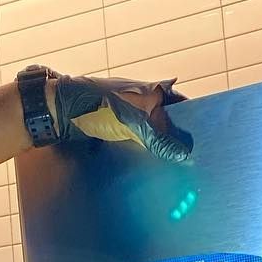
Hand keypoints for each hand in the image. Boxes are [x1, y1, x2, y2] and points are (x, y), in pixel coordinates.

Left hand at [49, 73, 191, 162]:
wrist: (58, 111)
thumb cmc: (95, 107)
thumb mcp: (132, 123)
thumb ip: (159, 139)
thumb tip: (184, 155)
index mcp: (153, 91)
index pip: (183, 105)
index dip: (194, 122)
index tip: (203, 143)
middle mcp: (144, 102)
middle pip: (170, 123)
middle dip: (178, 141)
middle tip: (190, 163)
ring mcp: (130, 117)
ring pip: (154, 135)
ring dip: (161, 151)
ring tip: (173, 170)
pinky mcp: (117, 131)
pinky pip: (138, 143)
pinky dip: (145, 154)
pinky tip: (150, 169)